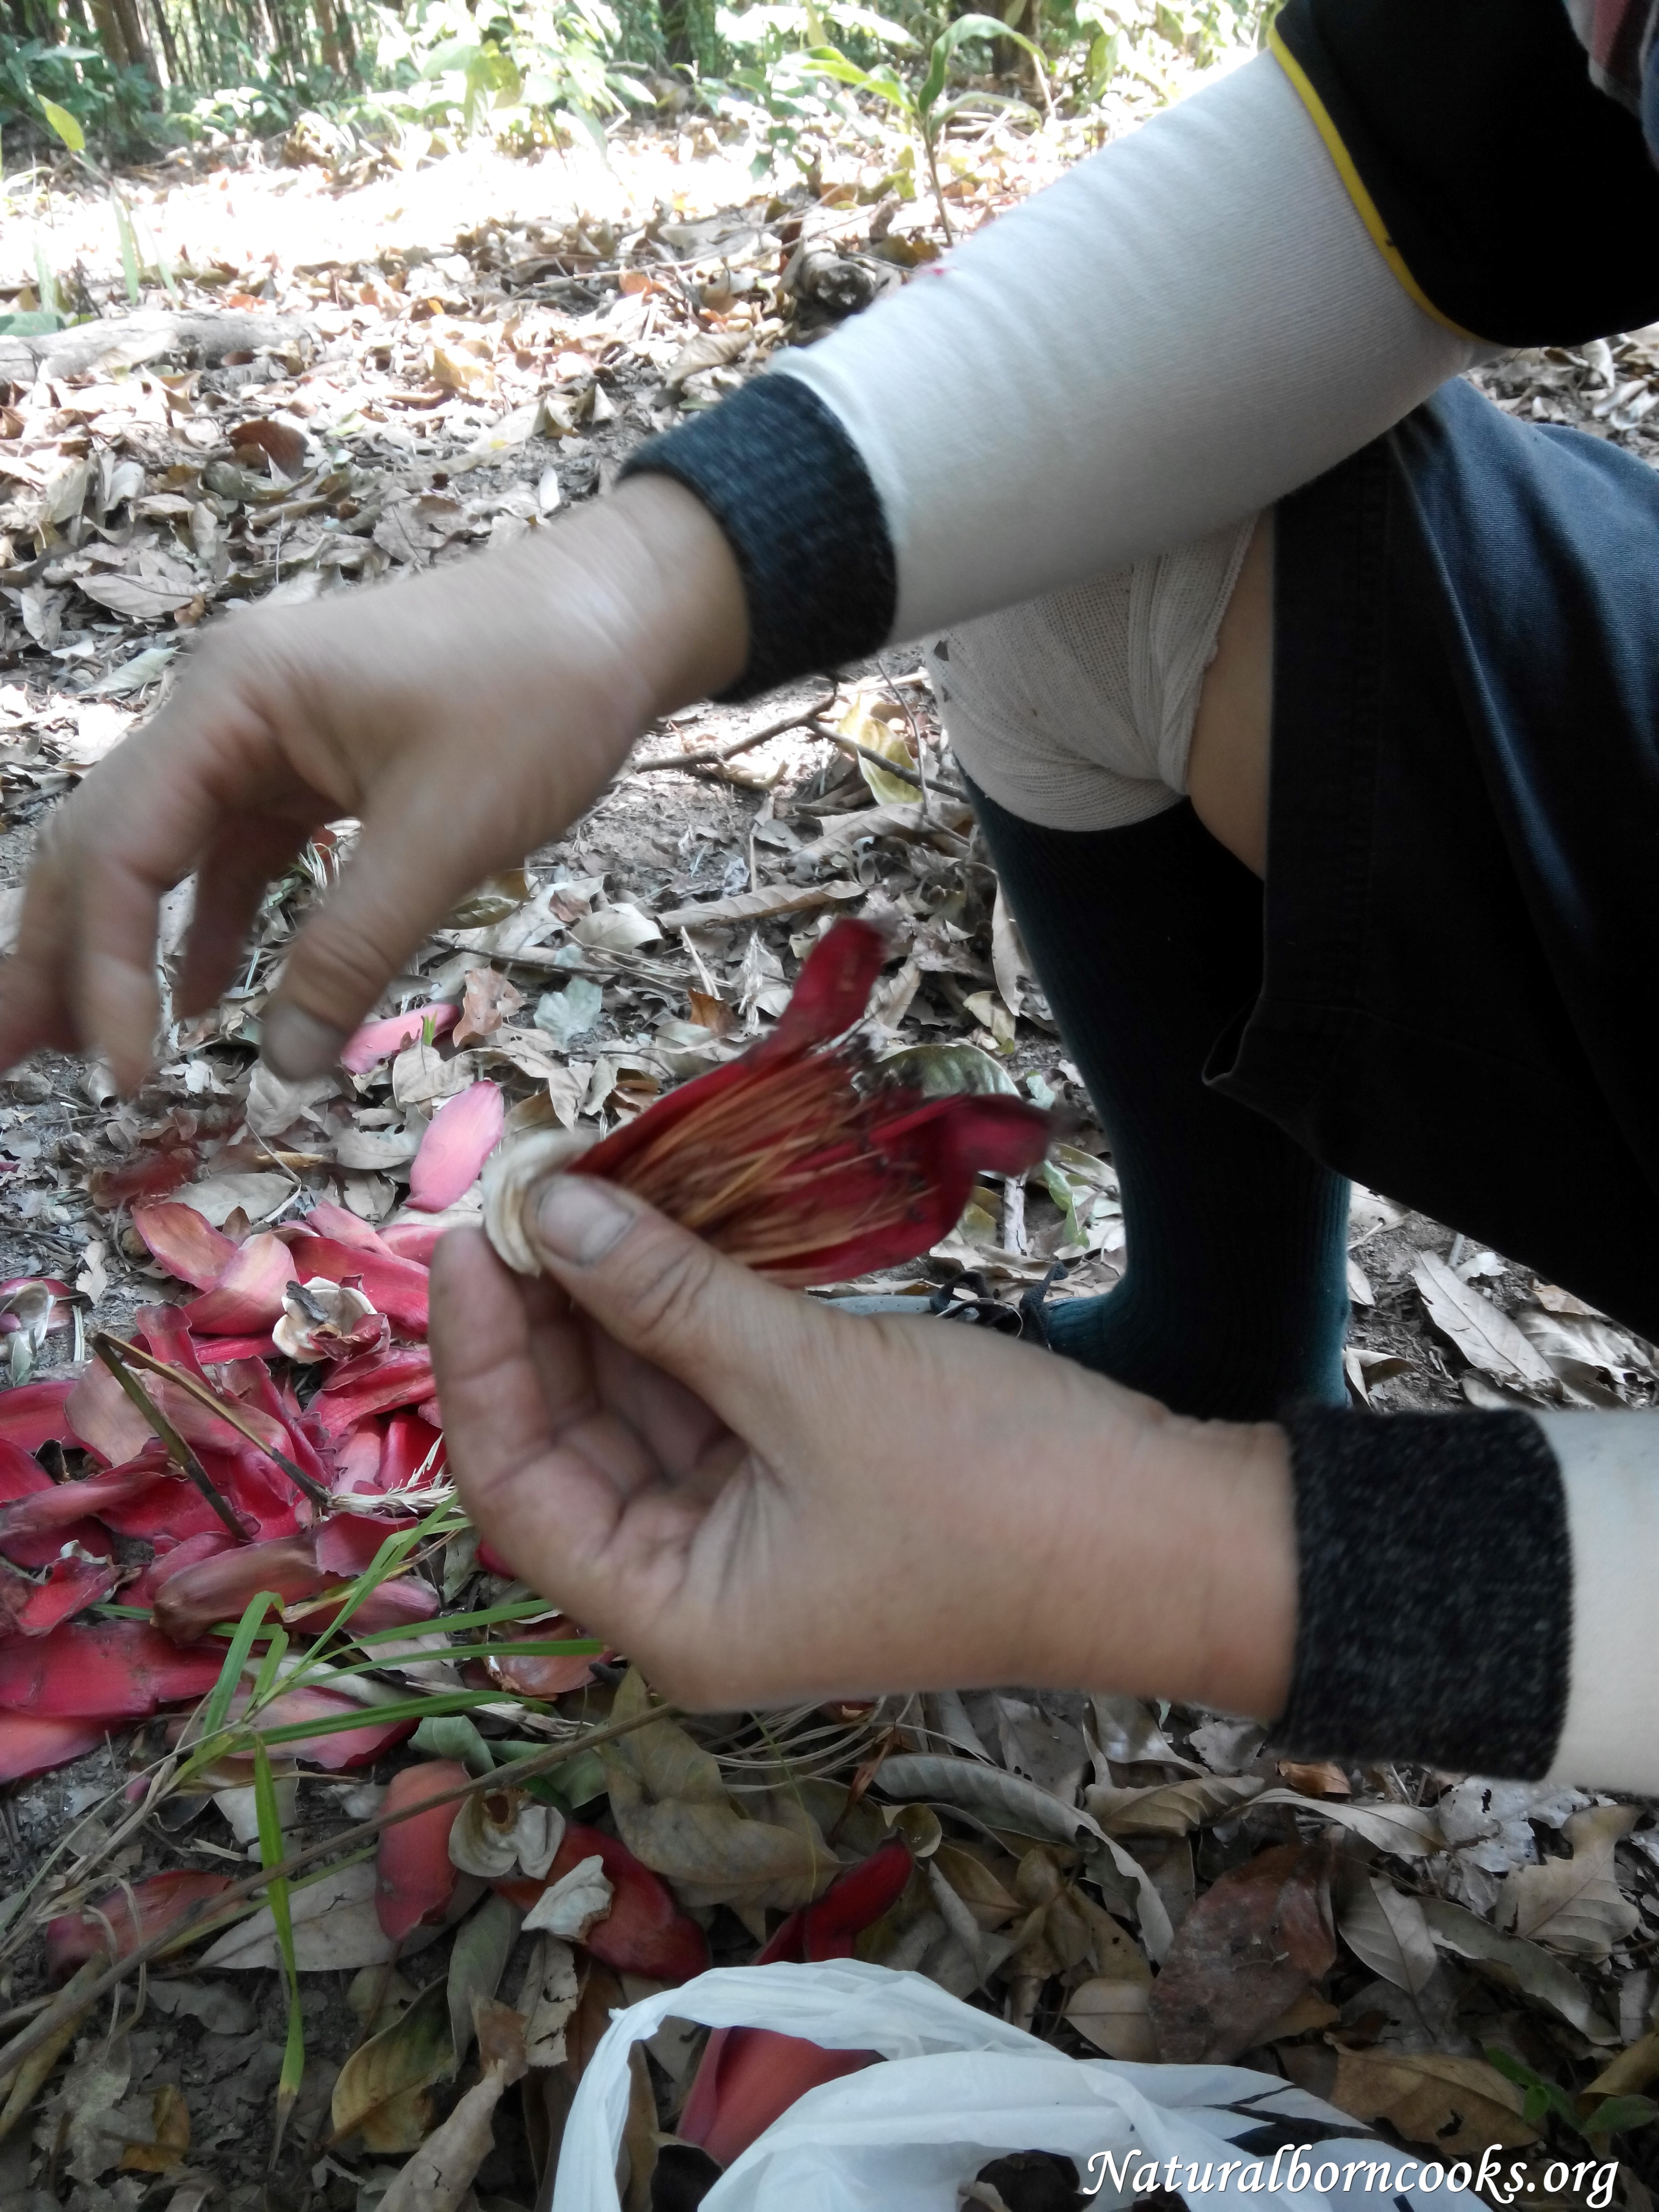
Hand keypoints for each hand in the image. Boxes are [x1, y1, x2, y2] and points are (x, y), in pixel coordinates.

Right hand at [0, 477, 745, 1091]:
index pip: (119, 852)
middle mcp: (219, 710)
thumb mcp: (445, 834)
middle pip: (101, 845)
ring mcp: (260, 736)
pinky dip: (212, 928)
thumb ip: (354, 950)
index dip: (104, 975)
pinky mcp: (308, 766)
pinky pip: (234, 857)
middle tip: (4, 1064)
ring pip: (158, 855)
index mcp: (228, 701)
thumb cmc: (541, 694)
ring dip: (115, 949)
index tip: (124, 1077)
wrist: (616, 613)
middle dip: (51, 958)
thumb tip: (281, 1064)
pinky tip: (202, 1003)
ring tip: (72, 1051)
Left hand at [431, 1176, 1297, 1714]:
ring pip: (639, 1410)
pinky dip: (687, 1319)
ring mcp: (754, 1535)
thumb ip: (671, 1297)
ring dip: (615, 1306)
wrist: (1177, 1539)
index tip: (475, 1233)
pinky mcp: (808, 1479)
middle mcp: (694, 1587)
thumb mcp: (813, 1382)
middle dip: (544, 1318)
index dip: (479, 1358)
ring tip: (591, 1190)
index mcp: (672, 1616)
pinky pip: (712, 1395)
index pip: (514, 1487)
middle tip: (532, 1190)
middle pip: (568, 1444)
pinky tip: (667, 1231)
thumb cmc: (995, 1489)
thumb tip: (554, 1210)